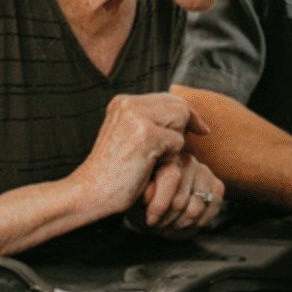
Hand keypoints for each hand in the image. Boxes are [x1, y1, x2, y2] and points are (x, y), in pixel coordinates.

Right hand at [70, 93, 208, 220]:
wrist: (91, 192)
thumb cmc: (114, 172)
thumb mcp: (129, 136)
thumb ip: (151, 121)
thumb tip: (188, 114)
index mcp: (123, 101)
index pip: (168, 98)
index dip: (187, 114)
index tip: (201, 129)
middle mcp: (128, 103)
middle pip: (178, 106)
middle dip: (184, 128)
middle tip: (172, 152)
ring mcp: (137, 118)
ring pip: (180, 121)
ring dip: (175, 145)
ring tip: (155, 161)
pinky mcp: (146, 135)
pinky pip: (178, 142)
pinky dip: (171, 159)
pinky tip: (152, 168)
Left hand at [136, 151, 224, 236]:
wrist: (157, 211)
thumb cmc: (144, 203)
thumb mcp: (136, 199)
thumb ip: (142, 193)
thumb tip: (148, 193)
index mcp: (164, 158)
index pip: (170, 180)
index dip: (158, 206)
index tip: (150, 219)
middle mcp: (186, 160)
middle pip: (180, 201)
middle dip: (168, 219)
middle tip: (159, 224)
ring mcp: (203, 171)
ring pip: (195, 209)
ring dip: (181, 223)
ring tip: (171, 224)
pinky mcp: (216, 186)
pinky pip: (212, 209)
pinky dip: (199, 222)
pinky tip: (187, 222)